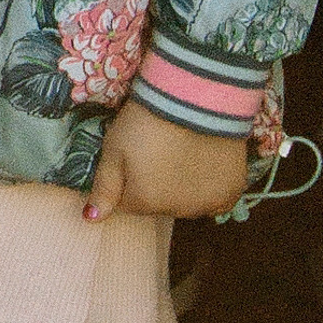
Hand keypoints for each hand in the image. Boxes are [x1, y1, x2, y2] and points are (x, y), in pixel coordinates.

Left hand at [85, 99, 251, 221]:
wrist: (192, 103)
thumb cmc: (145, 124)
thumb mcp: (113, 149)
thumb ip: (105, 187)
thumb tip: (91, 219)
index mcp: (147, 203)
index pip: (128, 204)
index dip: (125, 181)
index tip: (130, 157)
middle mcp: (179, 212)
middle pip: (158, 204)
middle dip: (152, 185)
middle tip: (154, 151)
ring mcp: (209, 205)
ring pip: (186, 203)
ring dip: (180, 188)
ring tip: (178, 153)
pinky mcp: (232, 192)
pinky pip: (215, 199)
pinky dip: (207, 187)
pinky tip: (202, 163)